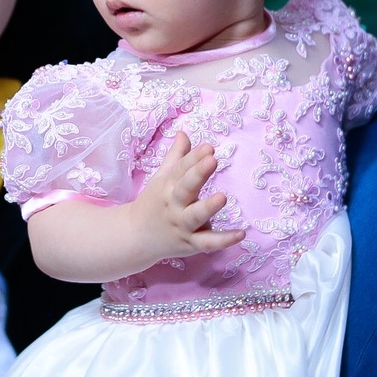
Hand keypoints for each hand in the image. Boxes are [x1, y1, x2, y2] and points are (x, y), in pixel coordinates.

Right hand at [127, 132, 244, 262]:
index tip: (208, 147)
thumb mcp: (162, 178)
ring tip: (223, 196)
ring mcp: (182, 225)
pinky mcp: (190, 244)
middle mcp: (173, 204)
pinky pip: (207, 243)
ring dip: (208, 207)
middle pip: (185, 188)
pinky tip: (241, 233)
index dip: (194, 157)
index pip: (181, 169)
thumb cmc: (154, 203)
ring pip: (194, 216)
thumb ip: (176, 157)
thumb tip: (183, 132)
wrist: (135, 237)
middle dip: (197, 174)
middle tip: (212, 160)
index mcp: (168, 186)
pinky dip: (223, 240)